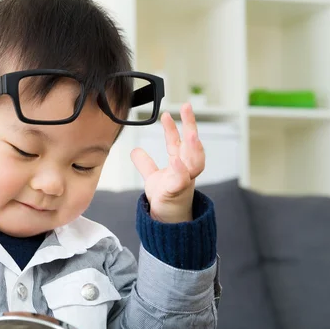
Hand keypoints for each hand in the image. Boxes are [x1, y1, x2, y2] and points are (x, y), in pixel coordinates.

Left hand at [131, 103, 204, 222]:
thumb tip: (135, 150)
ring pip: (194, 162)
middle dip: (191, 126)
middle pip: (192, 144)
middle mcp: (185, 169)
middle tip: (187, 108)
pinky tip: (176, 161)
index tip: (167, 113)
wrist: (168, 220)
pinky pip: (182, 180)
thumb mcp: (152, 178)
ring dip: (193, 147)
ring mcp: (184, 180)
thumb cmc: (166, 197)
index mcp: (180, 163)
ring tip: (190, 134)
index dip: (174, 127)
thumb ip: (145, 164)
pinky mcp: (178, 192)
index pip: (178, 141)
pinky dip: (180, 171)